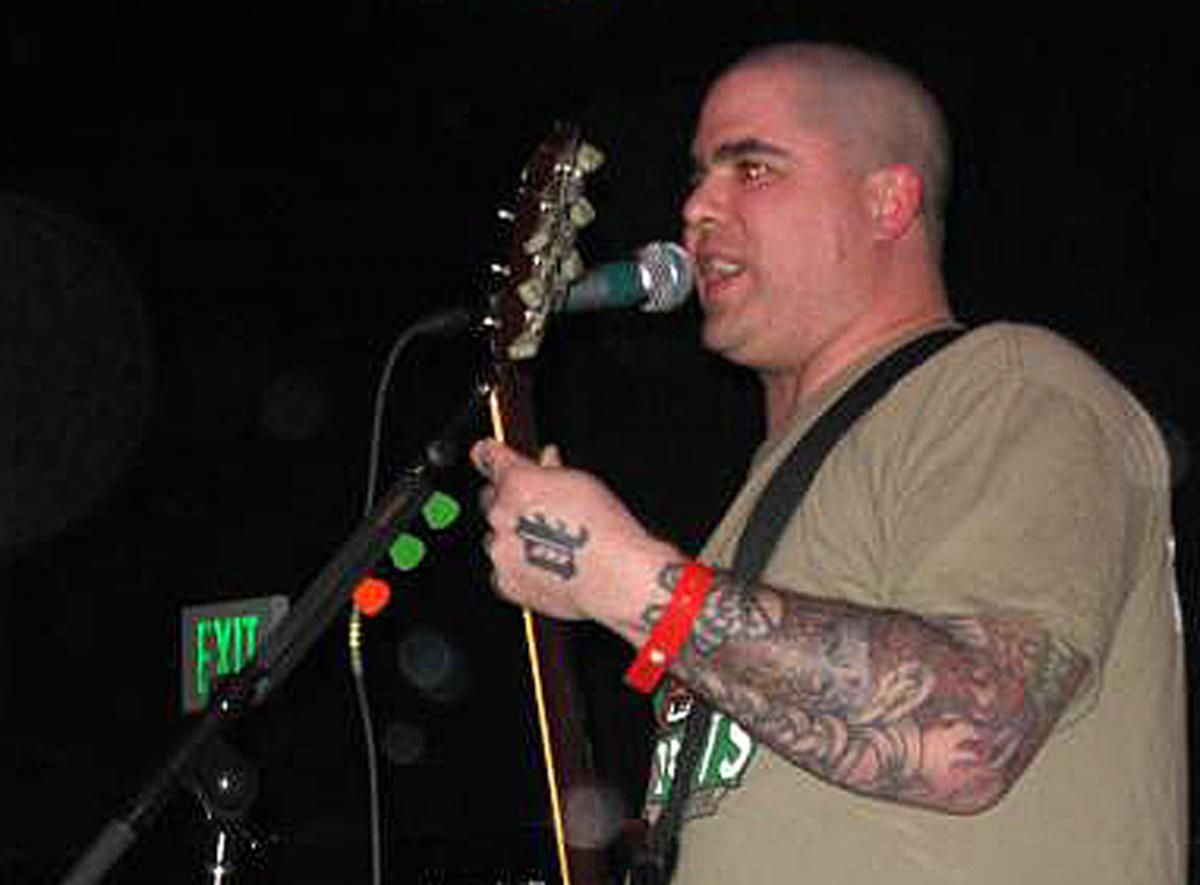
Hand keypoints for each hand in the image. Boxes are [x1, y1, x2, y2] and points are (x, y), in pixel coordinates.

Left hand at [471, 438, 680, 640]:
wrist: (617, 577)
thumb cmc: (606, 530)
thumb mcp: (584, 483)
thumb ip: (553, 469)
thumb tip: (546, 460)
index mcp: (518, 482)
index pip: (488, 456)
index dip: (488, 452)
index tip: (485, 453)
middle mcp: (502, 514)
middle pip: (490, 498)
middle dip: (508, 500)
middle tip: (537, 511)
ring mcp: (500, 550)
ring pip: (495, 536)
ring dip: (512, 536)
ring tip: (548, 545)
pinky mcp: (504, 581)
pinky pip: (501, 568)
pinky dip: (516, 566)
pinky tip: (543, 565)